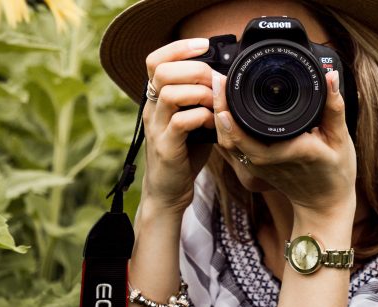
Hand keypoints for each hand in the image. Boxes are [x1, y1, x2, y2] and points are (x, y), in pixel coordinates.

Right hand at [141, 38, 216, 214]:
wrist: (168, 191)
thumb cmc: (184, 153)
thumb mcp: (192, 119)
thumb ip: (201, 99)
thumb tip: (225, 79)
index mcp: (156, 99)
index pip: (155, 60)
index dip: (178, 48)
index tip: (203, 44)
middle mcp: (151, 109)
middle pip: (162, 71)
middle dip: (195, 69)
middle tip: (215, 82)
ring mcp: (156, 128)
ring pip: (170, 93)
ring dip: (200, 93)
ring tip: (215, 103)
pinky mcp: (166, 147)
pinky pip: (181, 122)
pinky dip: (202, 117)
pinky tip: (212, 124)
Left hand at [212, 71, 356, 220]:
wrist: (324, 204)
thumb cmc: (336, 173)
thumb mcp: (340, 139)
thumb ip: (334, 107)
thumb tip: (330, 76)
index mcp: (288, 151)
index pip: (249, 135)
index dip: (230, 113)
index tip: (224, 85)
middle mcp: (267, 161)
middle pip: (229, 136)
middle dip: (218, 106)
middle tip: (217, 79)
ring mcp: (258, 167)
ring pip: (227, 142)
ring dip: (218, 116)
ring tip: (219, 88)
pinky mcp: (254, 168)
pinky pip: (232, 147)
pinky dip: (225, 128)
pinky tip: (224, 109)